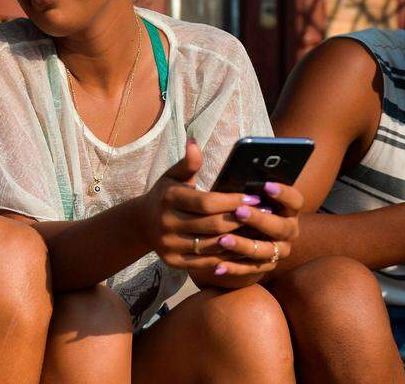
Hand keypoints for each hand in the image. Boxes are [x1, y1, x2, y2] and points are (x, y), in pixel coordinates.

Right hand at [135, 140, 303, 279]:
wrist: (141, 224)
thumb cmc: (166, 195)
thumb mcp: (173, 176)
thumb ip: (188, 162)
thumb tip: (194, 142)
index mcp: (169, 199)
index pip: (207, 202)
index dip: (233, 201)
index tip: (254, 197)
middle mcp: (166, 223)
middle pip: (213, 225)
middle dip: (240, 220)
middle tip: (263, 215)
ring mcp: (169, 245)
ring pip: (212, 246)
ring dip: (238, 240)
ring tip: (258, 232)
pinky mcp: (173, 262)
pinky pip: (206, 262)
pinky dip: (226, 257)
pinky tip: (242, 248)